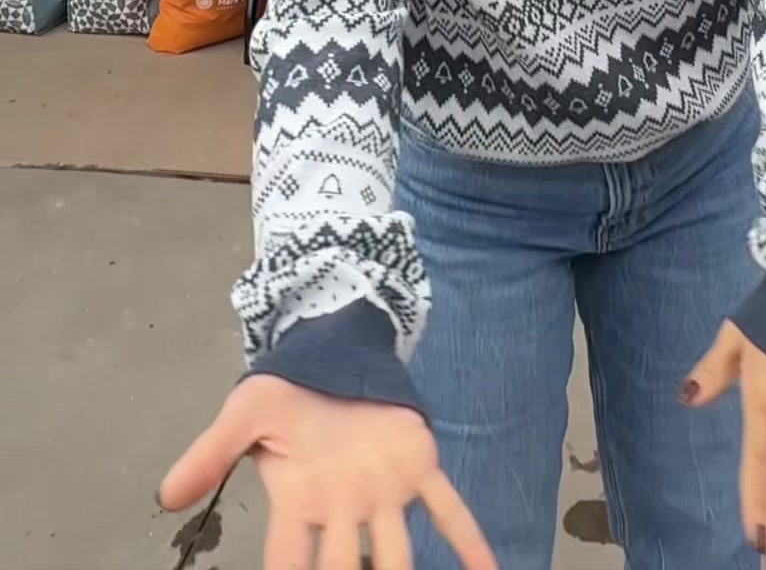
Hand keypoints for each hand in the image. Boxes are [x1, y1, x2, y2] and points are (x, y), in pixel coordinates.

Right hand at [160, 377, 498, 569]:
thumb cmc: (288, 388)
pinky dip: (470, 540)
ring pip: (397, 552)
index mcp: (299, 500)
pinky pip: (448, 508)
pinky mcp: (418, 466)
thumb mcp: (245, 412)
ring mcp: (384, 492)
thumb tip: (165, 496)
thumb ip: (210, 453)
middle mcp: (343, 508)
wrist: (331, 347)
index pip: (290, 561)